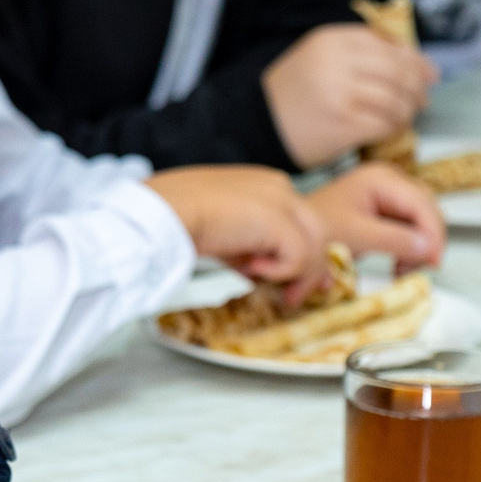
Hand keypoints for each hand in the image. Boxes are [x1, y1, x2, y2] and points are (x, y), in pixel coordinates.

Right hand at [146, 165, 329, 302]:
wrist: (165, 211)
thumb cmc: (176, 216)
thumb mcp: (219, 228)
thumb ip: (243, 243)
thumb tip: (255, 267)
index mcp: (264, 183)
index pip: (298, 219)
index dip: (298, 251)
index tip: (292, 279)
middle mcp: (279, 188)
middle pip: (315, 231)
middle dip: (315, 267)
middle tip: (299, 296)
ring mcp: (283, 203)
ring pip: (314, 247)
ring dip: (299, 279)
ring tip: (283, 298)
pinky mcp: (281, 223)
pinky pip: (299, 259)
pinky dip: (279, 273)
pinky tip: (248, 271)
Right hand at [261, 24, 438, 167]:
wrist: (258, 125)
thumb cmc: (295, 94)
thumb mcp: (321, 58)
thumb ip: (362, 54)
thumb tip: (420, 64)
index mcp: (332, 39)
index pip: (389, 44)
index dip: (416, 60)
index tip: (429, 74)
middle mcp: (336, 62)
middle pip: (399, 71)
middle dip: (417, 88)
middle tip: (421, 100)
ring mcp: (340, 93)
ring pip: (396, 99)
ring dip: (407, 111)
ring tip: (403, 117)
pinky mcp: (343, 124)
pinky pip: (385, 124)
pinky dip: (394, 128)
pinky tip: (389, 130)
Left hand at [304, 162, 444, 270]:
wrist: (295, 230)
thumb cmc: (316, 226)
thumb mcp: (355, 235)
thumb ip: (393, 240)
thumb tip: (427, 248)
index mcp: (381, 179)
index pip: (422, 205)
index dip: (433, 234)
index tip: (433, 261)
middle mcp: (389, 181)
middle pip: (427, 211)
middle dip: (427, 242)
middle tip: (421, 268)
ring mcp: (389, 195)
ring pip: (422, 222)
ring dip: (419, 248)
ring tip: (403, 269)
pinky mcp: (386, 212)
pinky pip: (410, 230)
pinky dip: (410, 250)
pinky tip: (399, 265)